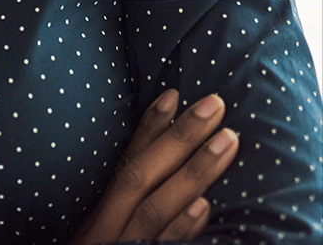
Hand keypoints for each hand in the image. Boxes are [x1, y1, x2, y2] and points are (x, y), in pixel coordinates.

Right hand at [68, 89, 238, 244]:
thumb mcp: (99, 233)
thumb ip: (124, 211)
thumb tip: (167, 171)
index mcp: (99, 213)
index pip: (126, 163)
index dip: (149, 128)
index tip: (174, 95)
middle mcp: (108, 226)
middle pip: (141, 176)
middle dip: (179, 138)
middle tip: (215, 104)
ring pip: (156, 207)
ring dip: (193, 172)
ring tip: (228, 139)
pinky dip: (181, 227)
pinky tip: (204, 206)